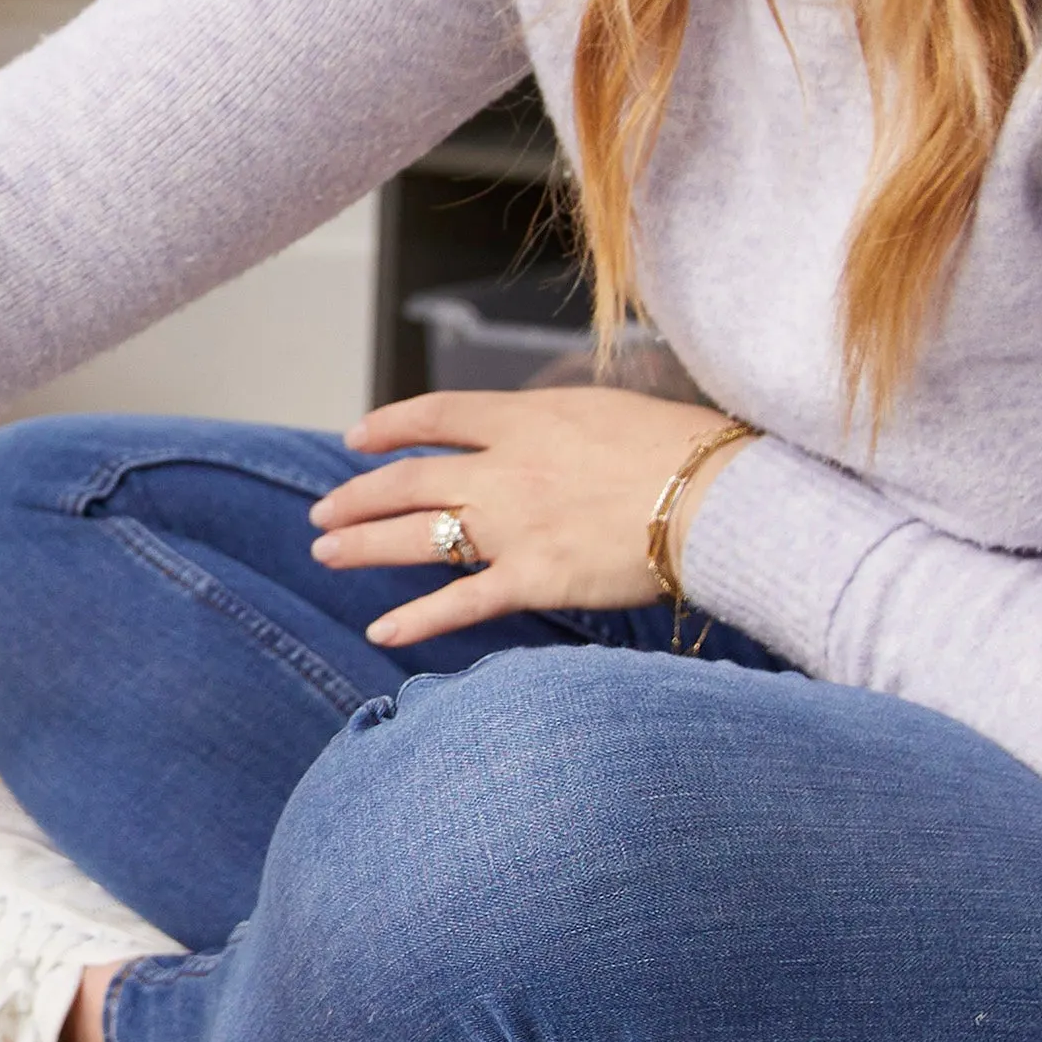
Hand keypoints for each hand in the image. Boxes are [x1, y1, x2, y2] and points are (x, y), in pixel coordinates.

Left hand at [311, 386, 738, 649]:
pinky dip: (416, 619)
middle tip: (323, 512)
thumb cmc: (683, 450)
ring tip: (325, 552)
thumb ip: (557, 423)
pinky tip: (381, 630)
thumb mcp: (606, 410)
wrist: (717, 497)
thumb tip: (536, 429)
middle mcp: (504, 468)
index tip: (355, 440)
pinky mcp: (534, 578)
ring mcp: (513, 526)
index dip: (388, 426)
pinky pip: (459, 602)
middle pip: (409, 479)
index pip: (436, 415)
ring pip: (415, 534)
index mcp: (525, 418)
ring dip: (362, 544)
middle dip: (357, 496)